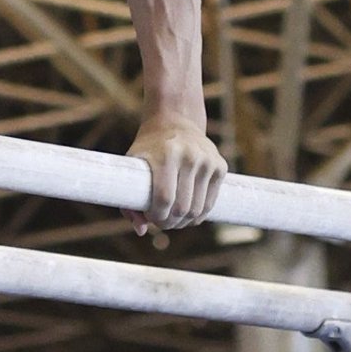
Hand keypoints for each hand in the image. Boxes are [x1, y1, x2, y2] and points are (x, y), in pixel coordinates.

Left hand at [123, 119, 225, 243]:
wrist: (174, 120)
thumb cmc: (150, 148)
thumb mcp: (133, 166)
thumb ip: (130, 200)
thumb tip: (141, 231)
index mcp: (167, 153)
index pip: (164, 199)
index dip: (156, 216)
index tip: (150, 217)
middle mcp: (190, 155)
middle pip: (182, 208)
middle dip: (169, 222)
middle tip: (161, 221)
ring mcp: (208, 161)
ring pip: (198, 211)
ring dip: (184, 222)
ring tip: (172, 218)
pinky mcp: (220, 166)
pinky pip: (210, 204)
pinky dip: (197, 215)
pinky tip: (186, 211)